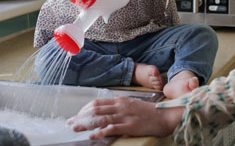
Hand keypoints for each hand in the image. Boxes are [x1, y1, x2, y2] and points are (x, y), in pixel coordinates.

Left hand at [67, 97, 182, 138]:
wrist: (164, 116)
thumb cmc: (149, 112)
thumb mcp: (132, 105)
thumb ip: (119, 107)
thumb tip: (105, 111)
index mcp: (121, 100)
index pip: (98, 103)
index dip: (84, 109)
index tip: (77, 116)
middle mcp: (121, 106)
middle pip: (96, 110)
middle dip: (81, 117)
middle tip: (70, 123)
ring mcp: (125, 115)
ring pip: (100, 119)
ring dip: (86, 124)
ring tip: (75, 129)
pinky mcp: (129, 125)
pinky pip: (111, 128)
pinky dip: (100, 132)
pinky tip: (92, 135)